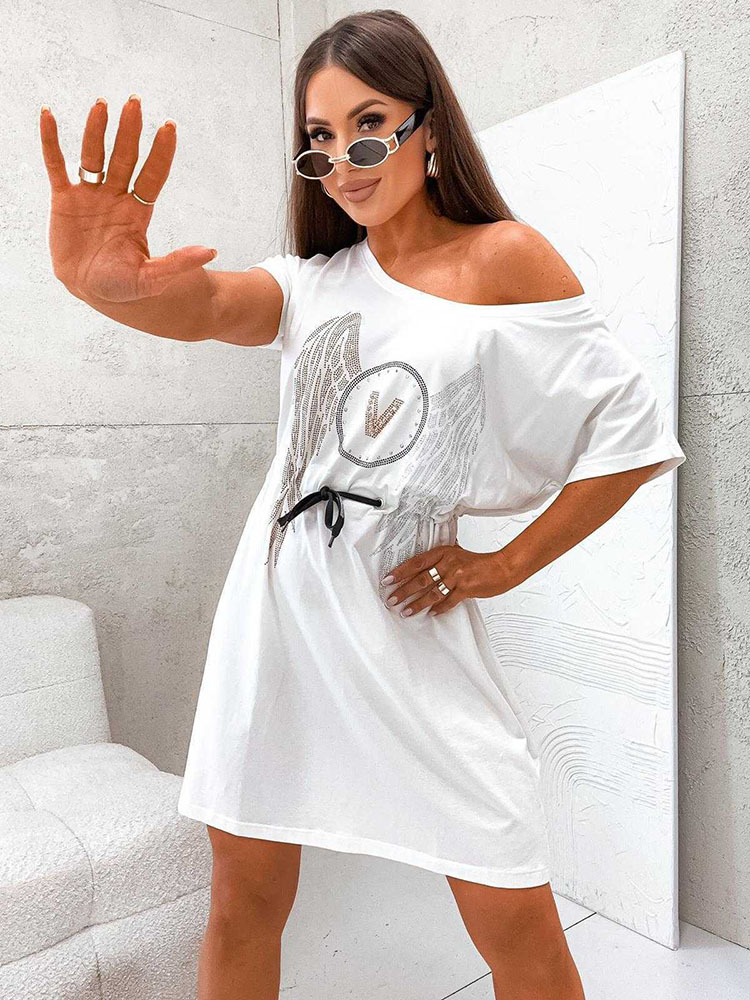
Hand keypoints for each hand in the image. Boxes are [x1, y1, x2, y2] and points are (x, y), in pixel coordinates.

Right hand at [39, 95, 216, 302]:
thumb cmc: (122, 286)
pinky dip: (51, 142)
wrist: (87, 291)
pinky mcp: (64, 200)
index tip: (169, 127)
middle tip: (136, 103)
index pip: (152, 175)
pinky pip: (56, 165)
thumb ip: (178, 263)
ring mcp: (90, 195)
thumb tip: (212, 251)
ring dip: (96, 130)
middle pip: (125, 158)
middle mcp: (116, 197)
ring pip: (94, 156)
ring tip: (102, 105)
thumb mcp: (151, 278)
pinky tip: (49, 116)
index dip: (160, 152)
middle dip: (130, 131)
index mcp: (138, 212)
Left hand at [380, 544, 516, 617]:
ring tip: (406, 611)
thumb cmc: (480, 562)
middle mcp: (448, 563)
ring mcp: (457, 577)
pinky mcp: (466, 589)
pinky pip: (448, 601)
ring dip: (417, 604)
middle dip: (404, 591)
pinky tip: (431, 614)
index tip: (388, 580)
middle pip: (420, 578)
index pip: (416, 562)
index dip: (400, 571)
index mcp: (443, 552)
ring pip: (432, 593)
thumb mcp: (458, 553)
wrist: (502, 567)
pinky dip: (439, 609)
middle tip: (391, 599)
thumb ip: (442, 558)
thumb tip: (425, 563)